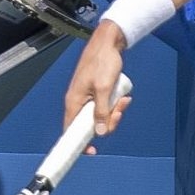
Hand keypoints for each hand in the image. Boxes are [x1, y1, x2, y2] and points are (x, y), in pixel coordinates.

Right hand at [64, 24, 132, 146]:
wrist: (108, 43)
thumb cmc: (103, 61)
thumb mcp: (104, 88)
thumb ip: (101, 111)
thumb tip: (100, 132)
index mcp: (74, 102)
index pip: (71, 130)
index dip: (79, 143)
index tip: (91, 151)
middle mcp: (78, 102)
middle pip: (91, 125)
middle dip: (108, 122)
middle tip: (119, 111)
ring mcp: (87, 98)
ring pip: (100, 116)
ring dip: (114, 112)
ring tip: (123, 100)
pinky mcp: (95, 93)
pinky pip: (105, 106)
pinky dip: (114, 104)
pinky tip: (123, 96)